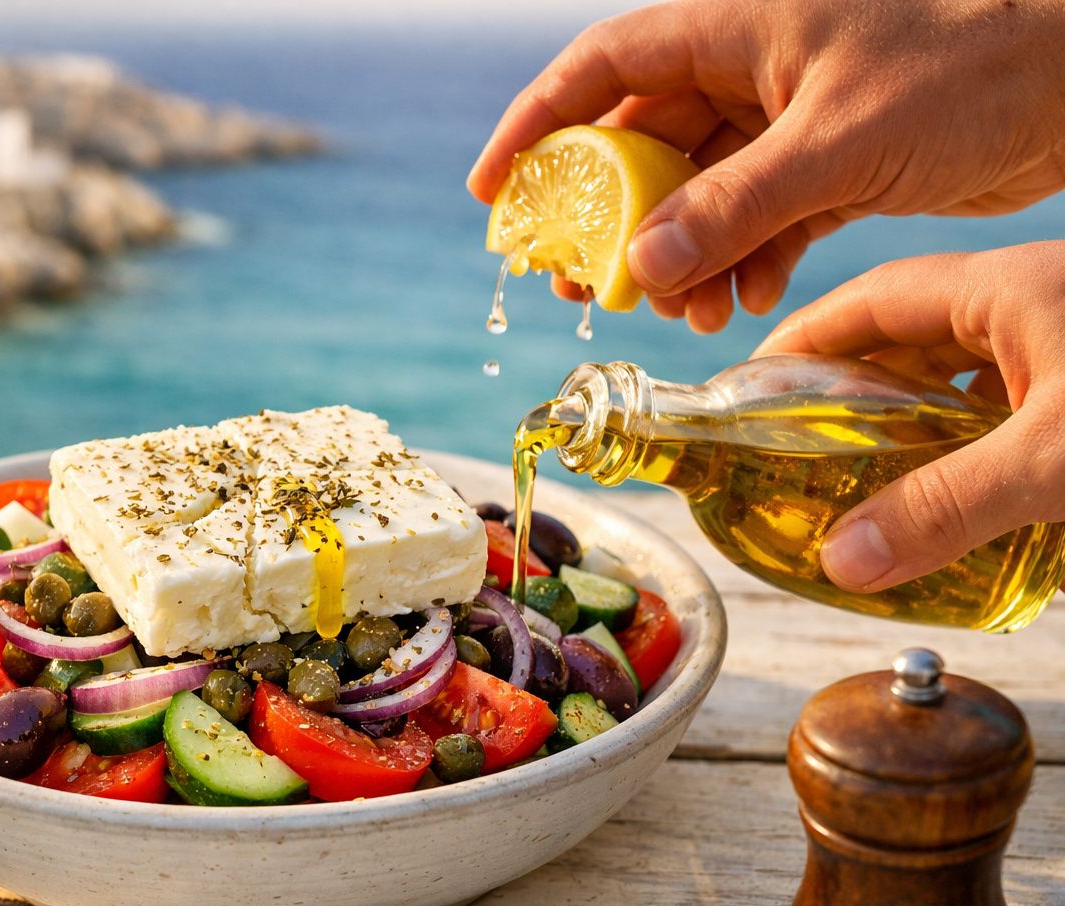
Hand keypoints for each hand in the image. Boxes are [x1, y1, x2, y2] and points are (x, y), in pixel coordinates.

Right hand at [468, 0, 1064, 332]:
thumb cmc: (973, 65)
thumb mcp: (840, 141)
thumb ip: (737, 204)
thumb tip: (643, 265)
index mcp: (737, 28)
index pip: (602, 67)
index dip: (536, 125)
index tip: (494, 193)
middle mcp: (751, 70)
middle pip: (640, 144)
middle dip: (608, 222)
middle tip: (579, 288)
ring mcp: (788, 120)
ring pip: (698, 194)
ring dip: (680, 258)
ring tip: (677, 315)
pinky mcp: (829, 166)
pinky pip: (757, 221)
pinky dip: (742, 265)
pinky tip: (742, 306)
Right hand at [754, 242, 1064, 592]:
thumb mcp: (1053, 460)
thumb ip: (948, 508)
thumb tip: (841, 560)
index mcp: (1006, 288)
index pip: (873, 299)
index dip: (806, 340)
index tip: (754, 386)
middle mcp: (1032, 304)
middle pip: (910, 337)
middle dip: (851, 389)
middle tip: (799, 446)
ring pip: (964, 374)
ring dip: (913, 420)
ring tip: (866, 476)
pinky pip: (1015, 405)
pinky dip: (974, 442)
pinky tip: (961, 489)